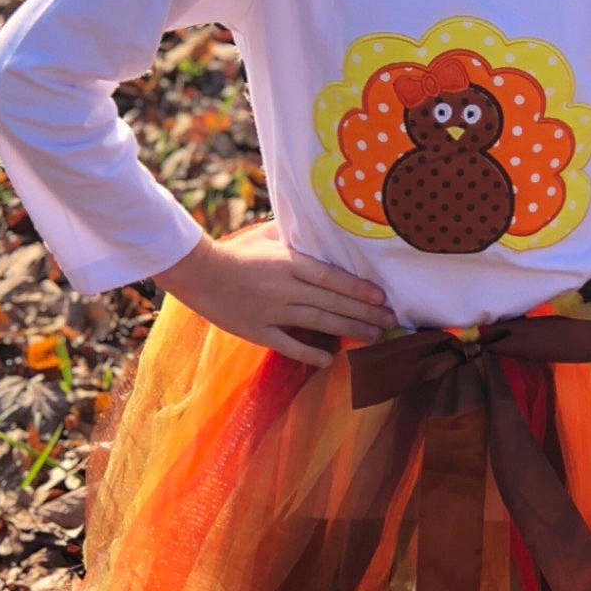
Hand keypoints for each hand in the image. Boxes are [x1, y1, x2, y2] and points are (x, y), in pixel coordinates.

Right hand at [154, 219, 397, 368]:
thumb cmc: (236, 251)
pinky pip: (288, 344)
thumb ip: (295, 235)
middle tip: (391, 322)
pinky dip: (309, 354)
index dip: (359, 290)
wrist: (199, 273)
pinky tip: (330, 360)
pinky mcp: (258, 331)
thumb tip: (321, 230)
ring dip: (350, 331)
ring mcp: (272, 311)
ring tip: (374, 337)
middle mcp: (286, 288)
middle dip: (365, 314)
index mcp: (289, 262)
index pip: (333, 278)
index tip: (382, 299)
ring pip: (319, 323)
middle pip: (333, 303)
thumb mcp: (268, 234)